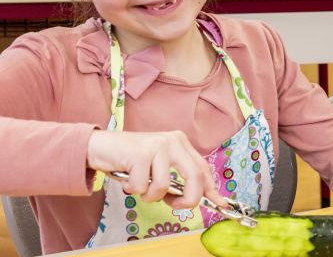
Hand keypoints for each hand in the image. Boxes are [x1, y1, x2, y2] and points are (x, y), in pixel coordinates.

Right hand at [86, 130, 225, 209]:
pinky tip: (126, 178)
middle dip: (188, 199)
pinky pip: (142, 186)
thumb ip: (175, 179)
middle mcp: (173, 141)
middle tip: (175, 205)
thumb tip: (192, 200)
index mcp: (181, 143)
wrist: (99, 146)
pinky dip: (132, 189)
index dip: (211, 188)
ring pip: (164, 186)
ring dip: (149, 195)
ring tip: (138, 186)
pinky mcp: (141, 153)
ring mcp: (157, 146)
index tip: (219, 202)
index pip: (203, 168)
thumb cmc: (129, 160)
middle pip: (194, 177)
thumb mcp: (158, 166)